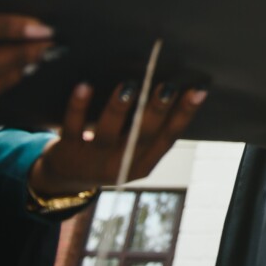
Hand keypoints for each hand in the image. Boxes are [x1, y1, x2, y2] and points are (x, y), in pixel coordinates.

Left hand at [28, 81, 205, 195]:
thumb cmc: (108, 153)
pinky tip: (84, 85)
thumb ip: (150, 129)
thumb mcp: (133, 151)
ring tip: (129, 85)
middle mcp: (121, 163)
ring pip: (107, 132)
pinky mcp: (67, 151)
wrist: (65, 179)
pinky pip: (73, 127)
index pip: (170, 136)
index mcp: (143, 162)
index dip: (186, 113)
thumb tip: (173, 86)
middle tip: (167, 86)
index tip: (199, 89)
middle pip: (142, 135)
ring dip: (119, 108)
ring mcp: (93, 159)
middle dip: (156, 110)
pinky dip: (78, 106)